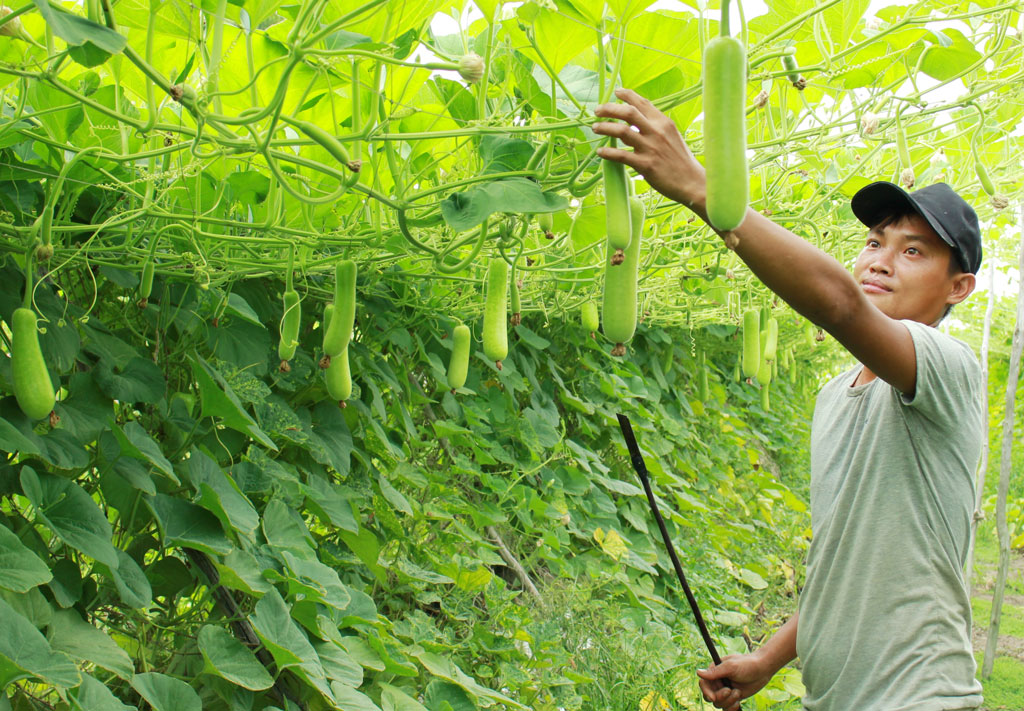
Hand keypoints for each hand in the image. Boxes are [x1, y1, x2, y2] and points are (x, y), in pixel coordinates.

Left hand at [592, 88, 706, 212]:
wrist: (692, 182)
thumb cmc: (681, 161)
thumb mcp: (672, 137)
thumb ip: (654, 128)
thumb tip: (632, 124)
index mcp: (664, 123)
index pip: (643, 103)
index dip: (627, 95)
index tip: (616, 92)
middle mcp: (657, 132)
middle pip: (628, 112)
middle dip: (609, 109)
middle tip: (597, 110)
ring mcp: (651, 148)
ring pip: (622, 131)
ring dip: (605, 128)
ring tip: (595, 128)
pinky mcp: (645, 165)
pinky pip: (621, 156)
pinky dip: (608, 153)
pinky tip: (600, 152)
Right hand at [696, 653, 774, 710]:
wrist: (763, 669)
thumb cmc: (747, 664)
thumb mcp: (731, 667)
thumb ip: (715, 672)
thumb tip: (698, 673)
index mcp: (714, 672)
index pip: (703, 684)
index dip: (706, 692)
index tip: (713, 697)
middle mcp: (718, 682)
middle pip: (710, 696)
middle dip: (720, 697)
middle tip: (730, 691)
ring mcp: (725, 690)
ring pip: (719, 703)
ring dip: (729, 701)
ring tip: (738, 692)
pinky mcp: (733, 697)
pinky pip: (727, 708)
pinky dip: (731, 708)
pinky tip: (738, 703)